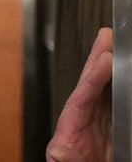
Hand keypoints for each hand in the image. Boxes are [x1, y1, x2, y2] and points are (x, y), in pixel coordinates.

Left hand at [46, 28, 112, 161]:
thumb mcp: (64, 160)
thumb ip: (62, 155)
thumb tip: (58, 150)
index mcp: (72, 125)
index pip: (83, 95)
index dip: (94, 76)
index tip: (104, 58)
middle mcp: (85, 117)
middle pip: (93, 83)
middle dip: (98, 58)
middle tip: (106, 35)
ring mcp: (100, 118)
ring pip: (108, 87)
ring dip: (112, 65)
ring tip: (114, 42)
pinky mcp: (116, 124)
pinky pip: (120, 101)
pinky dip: (124, 85)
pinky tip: (127, 69)